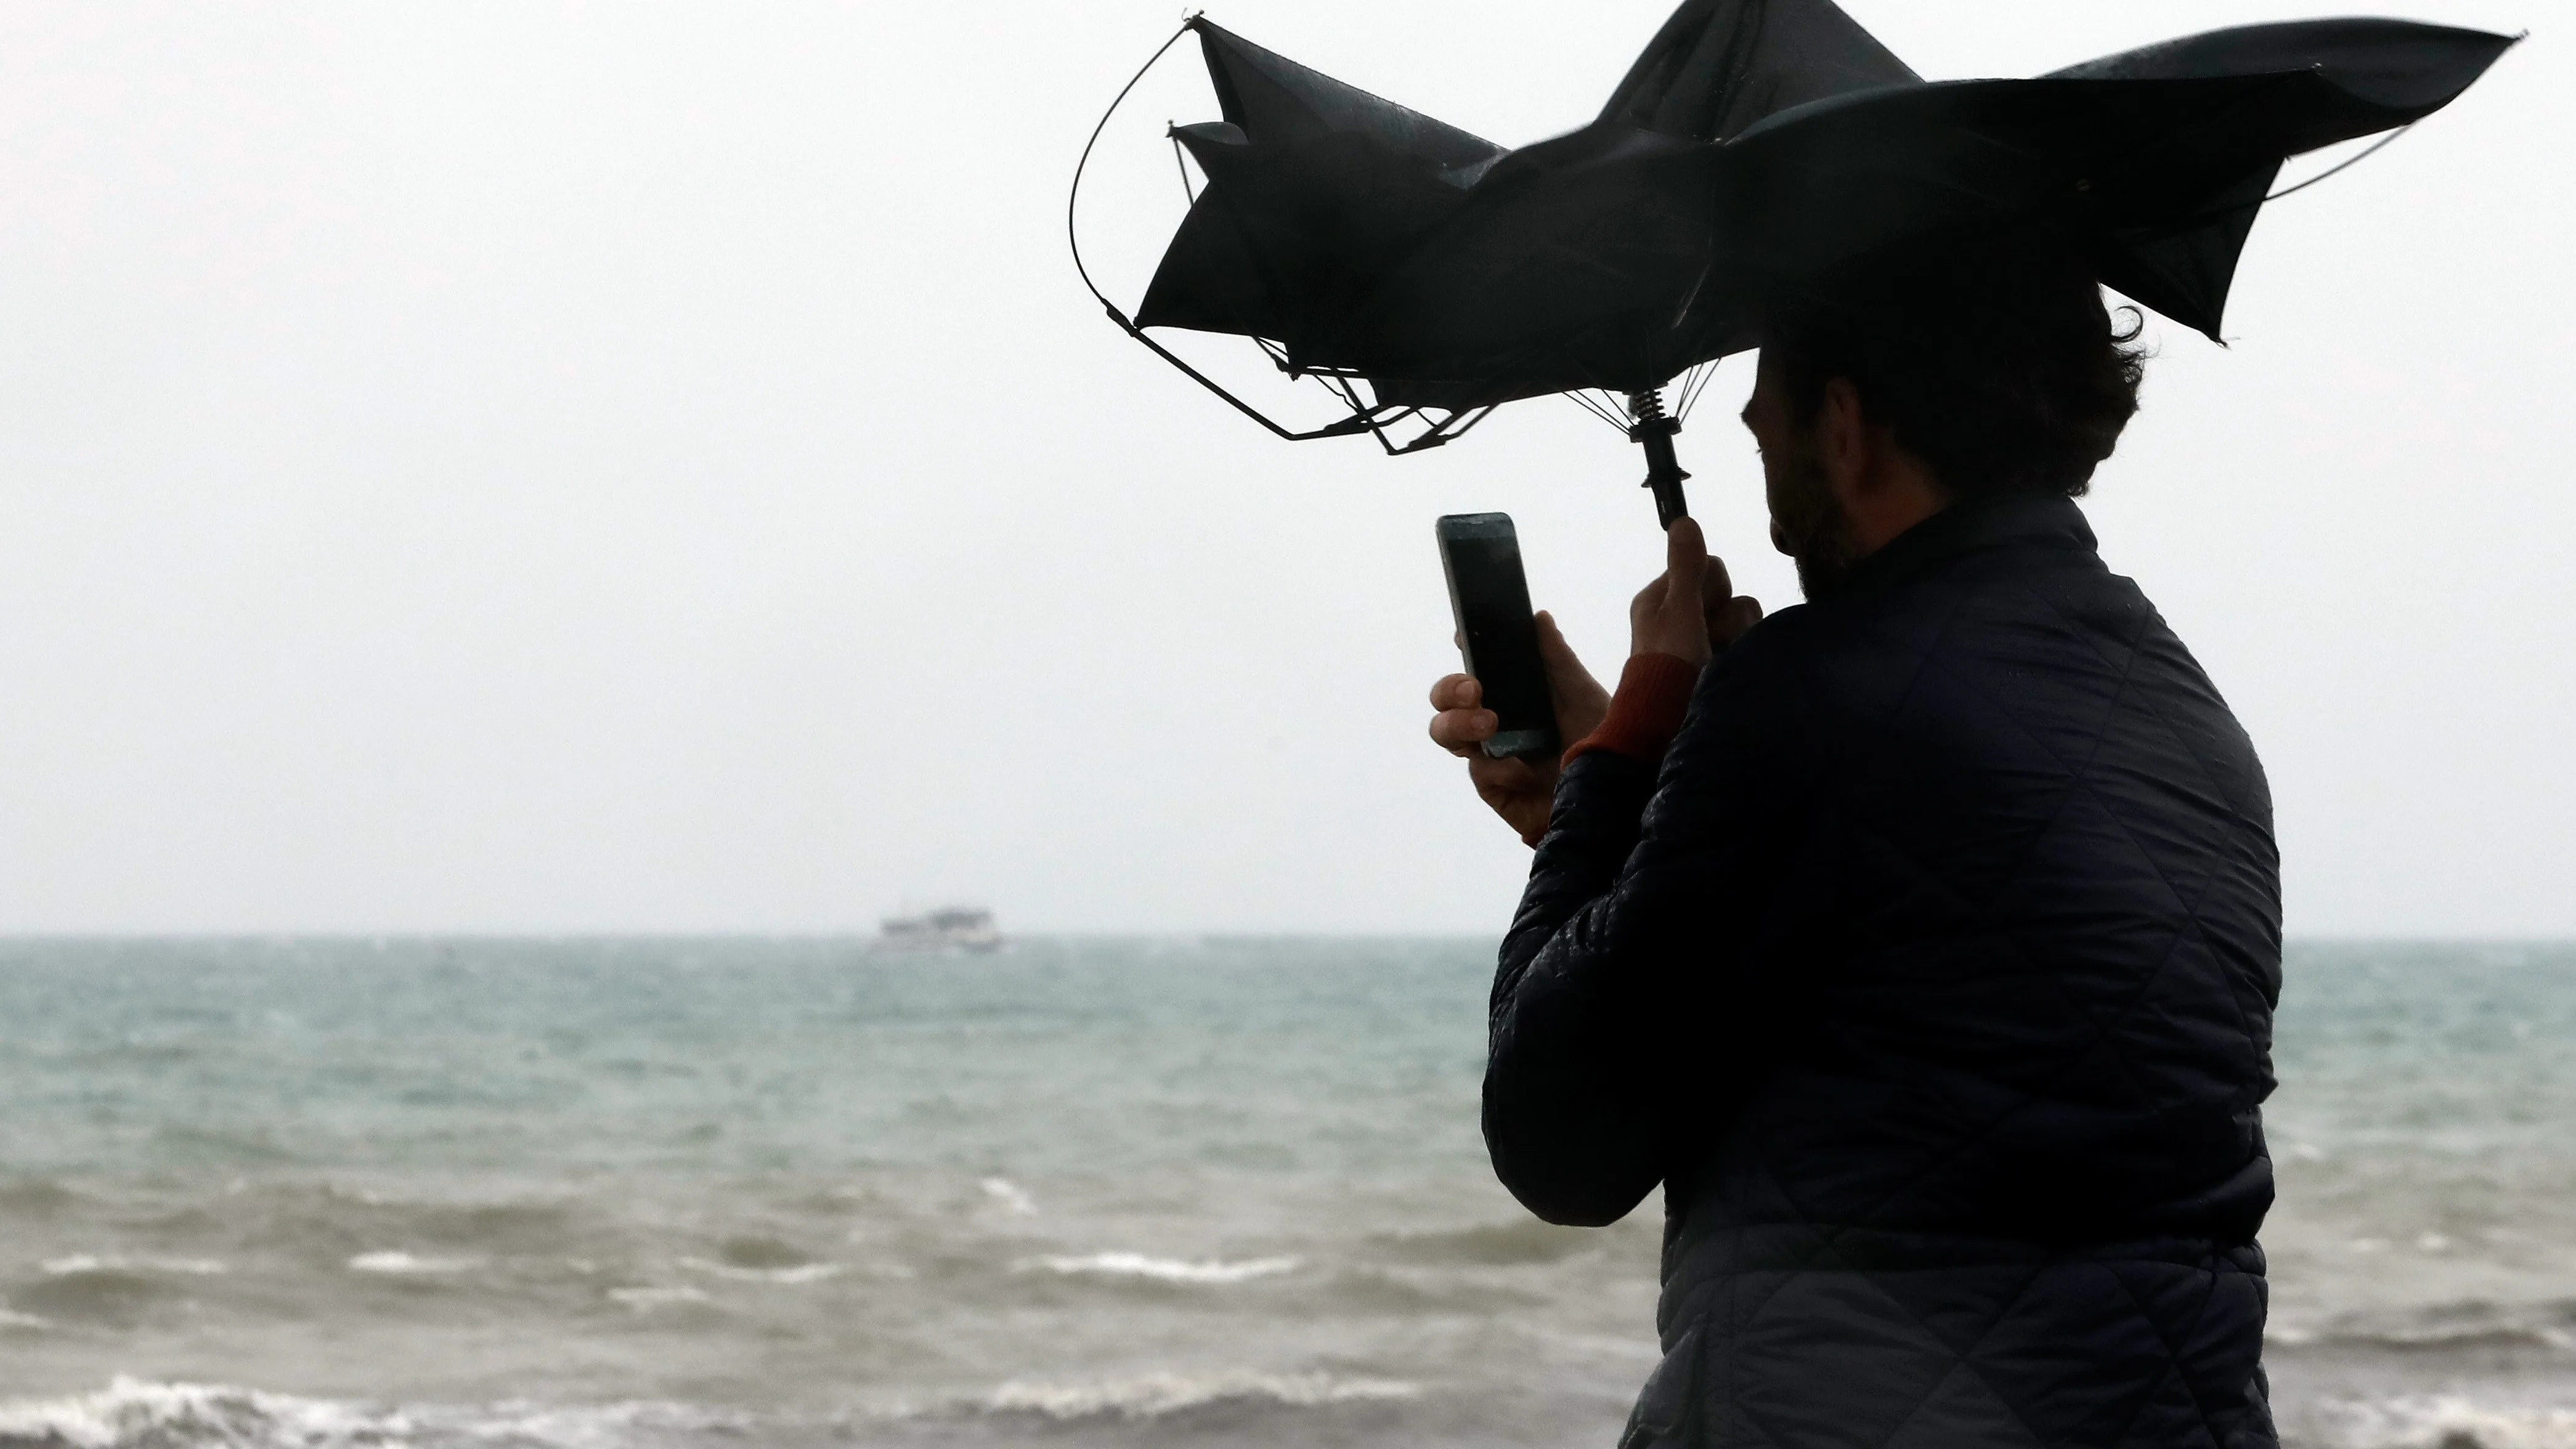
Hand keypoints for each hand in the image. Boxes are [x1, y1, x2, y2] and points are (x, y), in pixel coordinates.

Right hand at [1427, 611, 1606, 842]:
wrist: (1613, 798)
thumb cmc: (1597, 742)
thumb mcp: (1583, 696)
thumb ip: (1558, 659)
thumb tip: (1538, 616)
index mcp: (1510, 694)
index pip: (1475, 666)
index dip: (1465, 650)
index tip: (1464, 637)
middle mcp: (1493, 722)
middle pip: (1444, 700)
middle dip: (1448, 688)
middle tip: (1474, 689)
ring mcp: (1489, 755)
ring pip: (1446, 733)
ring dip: (1459, 723)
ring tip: (1490, 724)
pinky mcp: (1494, 790)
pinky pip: (1479, 772)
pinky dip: (1499, 768)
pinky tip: (1523, 771)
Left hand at [1630, 516, 1763, 664]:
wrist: (1669, 723)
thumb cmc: (1668, 664)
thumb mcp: (1678, 609)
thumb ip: (1686, 567)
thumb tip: (1684, 519)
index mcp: (1663, 598)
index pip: (1710, 567)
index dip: (1713, 586)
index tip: (1699, 608)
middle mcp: (1682, 615)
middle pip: (1729, 593)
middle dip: (1725, 615)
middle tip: (1705, 639)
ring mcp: (1702, 640)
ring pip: (1743, 617)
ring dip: (1733, 637)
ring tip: (1713, 661)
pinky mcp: (1719, 662)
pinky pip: (1747, 641)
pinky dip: (1738, 654)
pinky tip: (1724, 670)